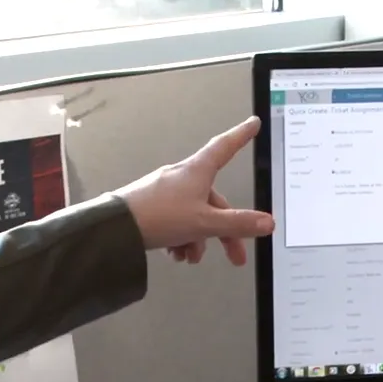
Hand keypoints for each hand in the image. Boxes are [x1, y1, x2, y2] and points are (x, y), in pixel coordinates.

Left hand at [115, 117, 274, 265]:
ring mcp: (165, 191)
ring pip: (194, 214)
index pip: (226, 147)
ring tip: (190, 256)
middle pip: (214, 200)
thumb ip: (237, 224)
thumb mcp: (205, 223)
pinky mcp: (151, 206)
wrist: (116, 228)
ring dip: (197, 239)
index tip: (252, 125)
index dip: (241, 135)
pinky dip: (180, 238)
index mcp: (197, 171)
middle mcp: (182, 177)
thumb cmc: (158, 216)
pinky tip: (175, 253)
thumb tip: (266, 222)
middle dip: (223, 231)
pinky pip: (175, 220)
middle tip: (235, 255)